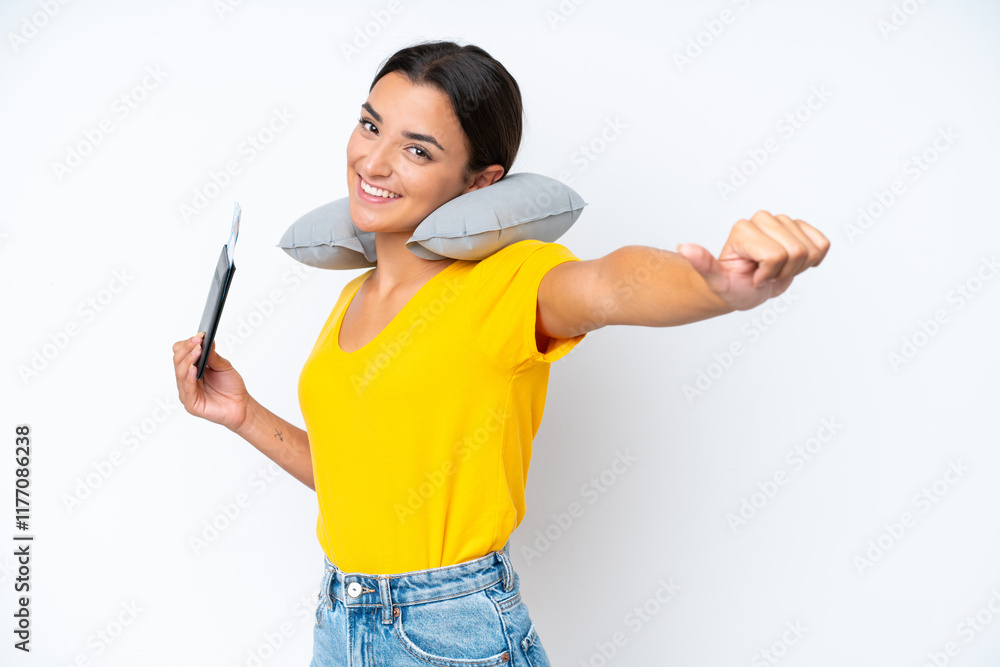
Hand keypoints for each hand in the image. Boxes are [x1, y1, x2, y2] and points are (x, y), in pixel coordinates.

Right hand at [171, 332, 251, 432]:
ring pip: (180, 373)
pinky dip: (189, 377)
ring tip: (197, 350)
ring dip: (188, 360)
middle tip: (198, 340)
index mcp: (192, 369)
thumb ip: (213, 356)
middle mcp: (186, 380)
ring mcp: (187, 392)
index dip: (188, 344)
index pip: (181, 353)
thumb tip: (206, 340)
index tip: (199, 335)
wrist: (241, 406)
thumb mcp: (224, 366)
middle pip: (178, 360)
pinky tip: (194, 368)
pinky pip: (186, 389)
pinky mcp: (191, 404)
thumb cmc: (231, 386)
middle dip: (187, 348)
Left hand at [675, 211, 829, 310]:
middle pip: (796, 251)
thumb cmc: (729, 286)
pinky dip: (813, 261)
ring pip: (810, 249)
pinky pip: (823, 244)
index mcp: (743, 229)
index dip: (767, 274)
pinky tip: (793, 264)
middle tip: (764, 275)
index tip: (752, 277)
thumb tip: (684, 247)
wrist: (742, 287)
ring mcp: (782, 221)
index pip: (775, 255)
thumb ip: (702, 264)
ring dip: (796, 268)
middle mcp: (762, 218)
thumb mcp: (715, 281)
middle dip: (782, 272)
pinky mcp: (801, 228)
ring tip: (775, 270)